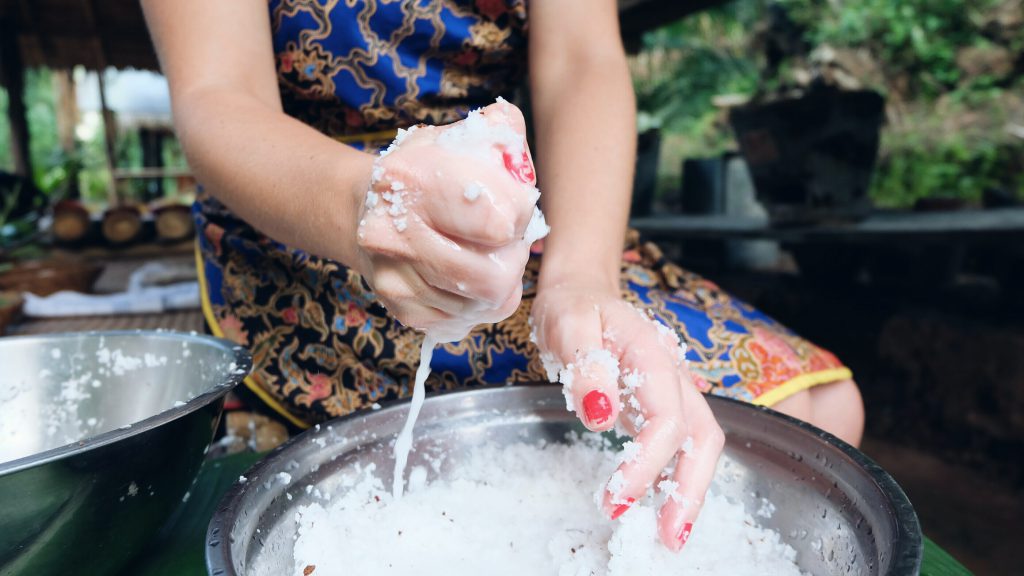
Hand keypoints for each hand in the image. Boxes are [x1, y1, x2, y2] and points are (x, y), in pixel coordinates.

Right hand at [355, 100, 548, 340]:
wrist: (362, 209)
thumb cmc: (422, 172)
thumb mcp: (457, 138)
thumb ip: (499, 133)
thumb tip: (520, 160)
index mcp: (413, 181)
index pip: (499, 222)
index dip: (521, 215)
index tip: (513, 205)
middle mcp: (395, 235)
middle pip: (495, 276)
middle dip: (514, 257)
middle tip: (507, 240)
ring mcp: (395, 279)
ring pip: (486, 303)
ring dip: (501, 281)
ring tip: (487, 255)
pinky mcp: (402, 310)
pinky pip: (468, 320)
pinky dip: (479, 302)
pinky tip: (467, 276)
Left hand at [530, 283, 724, 550]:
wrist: (582, 294)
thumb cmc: (574, 307)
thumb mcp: (568, 324)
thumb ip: (585, 365)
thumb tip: (600, 416)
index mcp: (653, 355)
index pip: (665, 418)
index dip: (648, 462)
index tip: (616, 497)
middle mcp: (672, 377)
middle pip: (701, 437)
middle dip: (690, 490)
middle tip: (669, 537)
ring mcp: (669, 393)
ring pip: (697, 445)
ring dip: (689, 491)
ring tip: (670, 535)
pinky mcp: (658, 408)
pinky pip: (678, 446)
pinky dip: (674, 478)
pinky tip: (659, 507)